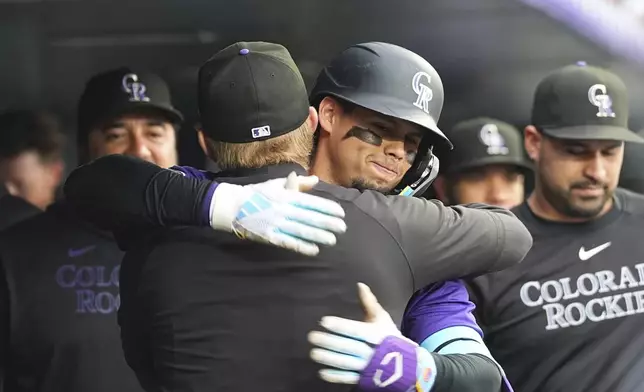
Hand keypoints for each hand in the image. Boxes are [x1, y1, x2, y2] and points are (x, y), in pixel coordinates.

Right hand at [210, 172, 346, 255]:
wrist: (231, 206)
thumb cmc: (256, 194)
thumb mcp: (276, 184)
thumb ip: (297, 183)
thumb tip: (315, 180)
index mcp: (286, 196)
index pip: (311, 202)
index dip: (327, 208)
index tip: (341, 213)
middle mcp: (283, 209)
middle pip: (309, 217)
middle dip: (327, 223)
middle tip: (343, 228)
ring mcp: (276, 223)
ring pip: (301, 230)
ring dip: (318, 235)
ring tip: (332, 240)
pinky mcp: (269, 236)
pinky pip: (288, 242)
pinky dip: (301, 246)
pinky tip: (314, 250)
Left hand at [308, 283, 436, 391]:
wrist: (407, 364)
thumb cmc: (390, 336)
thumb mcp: (382, 318)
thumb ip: (369, 302)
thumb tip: (359, 284)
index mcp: (376, 334)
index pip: (356, 329)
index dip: (340, 326)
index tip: (324, 321)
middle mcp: (372, 351)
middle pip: (349, 346)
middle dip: (330, 342)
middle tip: (312, 336)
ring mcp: (368, 366)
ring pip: (347, 363)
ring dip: (329, 359)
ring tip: (314, 353)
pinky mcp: (365, 378)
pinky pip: (349, 378)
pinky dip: (336, 376)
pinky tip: (322, 372)